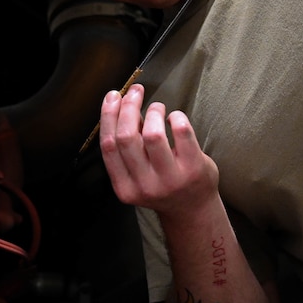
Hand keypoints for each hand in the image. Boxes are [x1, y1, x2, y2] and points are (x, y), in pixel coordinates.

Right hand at [99, 85, 218, 217]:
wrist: (192, 209)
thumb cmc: (162, 185)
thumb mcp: (136, 177)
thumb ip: (127, 150)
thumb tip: (121, 105)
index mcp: (124, 187)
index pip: (109, 146)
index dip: (108, 115)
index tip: (114, 96)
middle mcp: (145, 186)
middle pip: (127, 137)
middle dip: (129, 107)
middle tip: (136, 92)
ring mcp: (170, 179)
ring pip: (153, 134)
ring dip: (154, 112)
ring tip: (158, 108)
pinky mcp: (193, 169)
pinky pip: (181, 132)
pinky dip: (176, 117)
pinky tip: (175, 118)